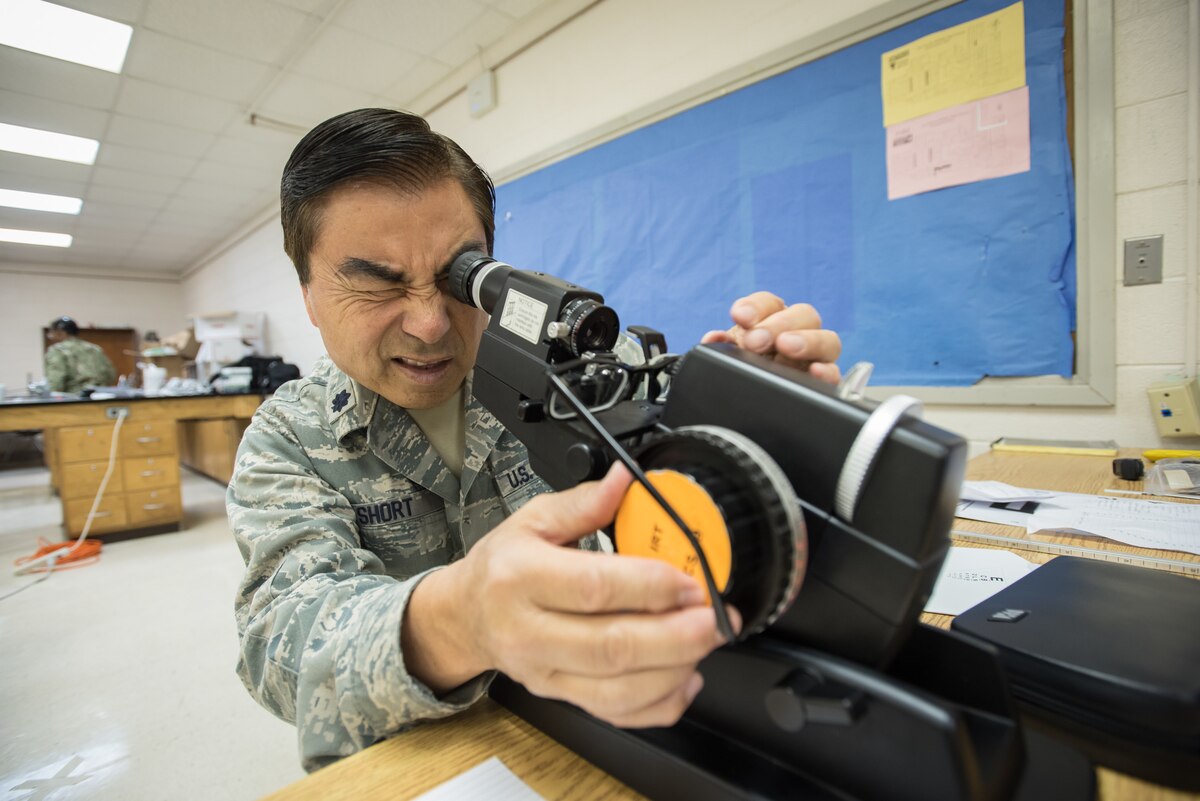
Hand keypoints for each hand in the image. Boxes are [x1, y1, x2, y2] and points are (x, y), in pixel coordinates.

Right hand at [406, 464, 737, 727]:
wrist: (466, 617)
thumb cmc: (502, 567)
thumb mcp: (532, 520)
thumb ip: (584, 502)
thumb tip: (626, 480)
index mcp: (521, 577)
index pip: (593, 587)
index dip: (651, 586)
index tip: (691, 580)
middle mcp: (529, 632)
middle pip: (612, 646)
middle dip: (677, 636)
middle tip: (715, 618)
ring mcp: (545, 672)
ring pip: (618, 691)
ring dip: (675, 670)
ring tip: (705, 642)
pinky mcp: (561, 697)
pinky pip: (617, 715)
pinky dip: (660, 704)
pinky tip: (684, 677)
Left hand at [701, 292, 841, 384]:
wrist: (748, 407)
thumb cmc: (741, 374)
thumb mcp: (727, 361)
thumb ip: (720, 348)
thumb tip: (713, 339)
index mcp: (771, 321)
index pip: (769, 303)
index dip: (756, 306)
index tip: (740, 317)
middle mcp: (798, 334)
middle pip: (804, 315)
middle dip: (778, 324)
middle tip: (756, 340)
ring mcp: (815, 358)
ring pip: (828, 340)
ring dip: (808, 341)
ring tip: (786, 347)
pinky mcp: (824, 383)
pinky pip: (836, 374)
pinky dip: (828, 372)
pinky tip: (816, 372)